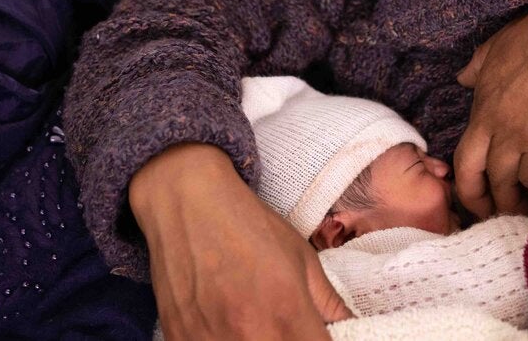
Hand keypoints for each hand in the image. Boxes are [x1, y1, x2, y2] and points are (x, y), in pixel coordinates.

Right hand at [130, 143, 351, 339]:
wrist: (186, 201)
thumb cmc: (247, 224)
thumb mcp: (301, 258)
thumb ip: (328, 302)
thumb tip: (348, 325)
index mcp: (287, 313)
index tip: (317, 335)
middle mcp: (249, 334)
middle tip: (283, 325)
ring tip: (251, 321)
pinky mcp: (179, 339)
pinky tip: (223, 325)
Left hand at [455, 0, 527, 219]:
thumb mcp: (496, 46)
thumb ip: (477, 66)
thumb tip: (462, 77)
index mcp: (482, 108)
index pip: (464, 157)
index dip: (466, 183)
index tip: (472, 196)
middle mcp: (498, 129)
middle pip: (483, 177)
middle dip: (486, 202)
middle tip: (496, 215)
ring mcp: (523, 138)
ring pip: (511, 183)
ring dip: (516, 201)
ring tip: (524, 210)